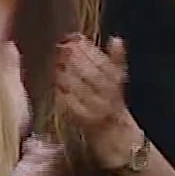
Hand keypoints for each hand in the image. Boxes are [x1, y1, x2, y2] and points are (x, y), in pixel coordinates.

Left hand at [55, 35, 136, 167]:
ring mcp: (96, 110)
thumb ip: (116, 60)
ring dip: (68, 73)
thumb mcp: (118, 81)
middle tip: (63, 46)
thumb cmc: (113, 105)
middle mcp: (109, 97)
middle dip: (77, 59)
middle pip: (92, 74)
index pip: (103, 64)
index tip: (76, 38)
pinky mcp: (84, 122)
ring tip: (58, 61)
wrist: (115, 136)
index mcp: (117, 84)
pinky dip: (64, 92)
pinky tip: (56, 82)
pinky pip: (73, 105)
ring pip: (81, 88)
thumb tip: (116, 39)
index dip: (89, 50)